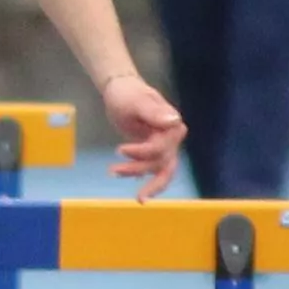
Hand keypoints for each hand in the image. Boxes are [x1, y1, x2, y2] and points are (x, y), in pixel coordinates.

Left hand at [101, 70, 187, 196]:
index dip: (142, 153)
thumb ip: (154, 112)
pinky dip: (140, 174)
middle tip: (139, 198)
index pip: (162, 148)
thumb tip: (174, 120)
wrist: (121, 90)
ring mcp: (165, 144)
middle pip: (165, 164)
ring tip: (113, 172)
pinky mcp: (155, 150)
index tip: (119, 150)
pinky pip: (152, 167)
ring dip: (138, 174)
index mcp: (172, 124)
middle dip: (152, 181)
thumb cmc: (128, 94)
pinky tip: (124, 175)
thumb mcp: (137, 101)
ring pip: (159, 169)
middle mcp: (173, 137)